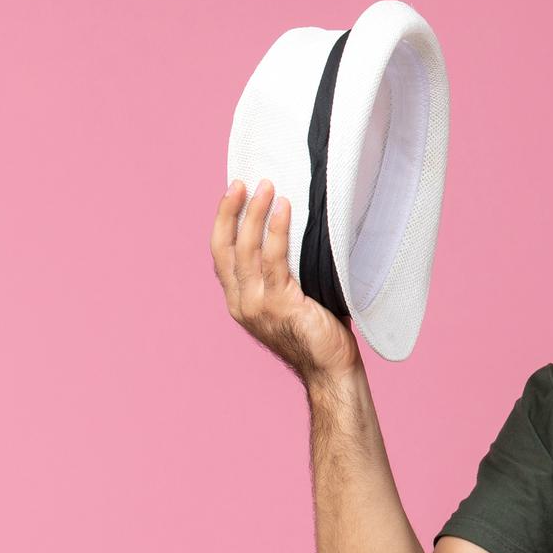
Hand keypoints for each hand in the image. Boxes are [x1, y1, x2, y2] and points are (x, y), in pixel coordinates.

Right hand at [211, 178, 362, 385]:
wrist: (332, 370)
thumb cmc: (320, 333)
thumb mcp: (291, 299)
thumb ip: (282, 274)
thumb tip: (294, 233)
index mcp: (240, 302)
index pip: (221, 255)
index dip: (223, 222)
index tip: (231, 194)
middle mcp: (242, 303)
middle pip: (226, 247)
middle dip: (231, 211)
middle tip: (244, 182)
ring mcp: (258, 305)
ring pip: (247, 249)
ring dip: (254, 213)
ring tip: (267, 187)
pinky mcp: (280, 304)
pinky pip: (275, 259)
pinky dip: (278, 231)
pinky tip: (284, 209)